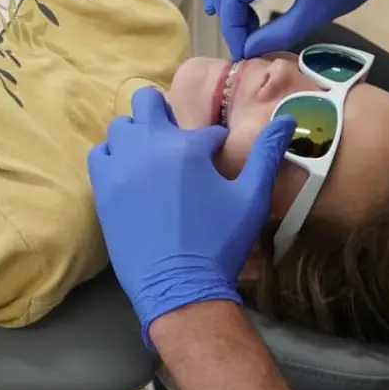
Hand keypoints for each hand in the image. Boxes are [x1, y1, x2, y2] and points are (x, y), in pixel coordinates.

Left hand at [89, 87, 294, 344]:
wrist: (179, 287)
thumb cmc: (219, 242)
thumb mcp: (252, 198)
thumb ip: (267, 154)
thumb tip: (288, 118)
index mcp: (187, 147)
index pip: (205, 130)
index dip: (215, 144)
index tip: (217, 162)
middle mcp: (149, 146)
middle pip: (147, 102)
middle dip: (164, 113)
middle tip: (177, 142)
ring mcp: (120, 166)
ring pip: (121, 126)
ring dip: (137, 133)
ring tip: (152, 157)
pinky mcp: (103, 188)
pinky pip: (100, 154)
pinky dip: (113, 156)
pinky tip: (129, 173)